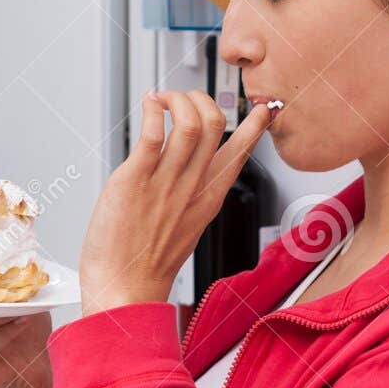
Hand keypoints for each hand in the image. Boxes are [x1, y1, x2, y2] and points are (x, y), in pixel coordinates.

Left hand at [79, 88, 272, 314]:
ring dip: (178, 99)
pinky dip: (153, 110)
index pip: (240, 153)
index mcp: (207, 199)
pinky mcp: (135, 180)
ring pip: (190, 124)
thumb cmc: (144, 261)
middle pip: (216, 126)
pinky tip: (149, 105)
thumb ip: (190, 196)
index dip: (254, 126)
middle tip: (183, 99)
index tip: (264, 107)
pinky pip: (152, 134)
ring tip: (163, 99)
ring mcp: (165, 183)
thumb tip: (183, 169)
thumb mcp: (183, 226)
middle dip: (201, 98)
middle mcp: (191, 187)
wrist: (124, 289)